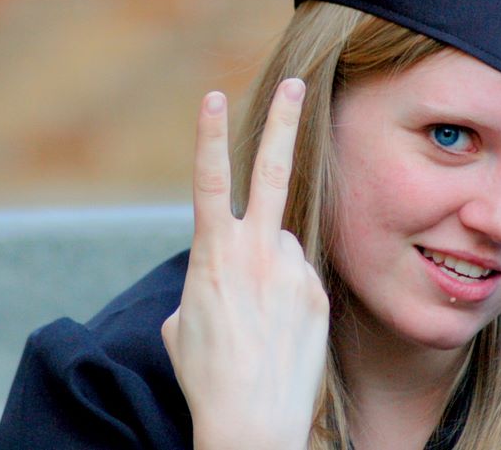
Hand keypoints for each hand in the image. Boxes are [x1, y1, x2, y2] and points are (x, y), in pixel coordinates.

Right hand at [161, 79, 329, 449]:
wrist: (252, 421)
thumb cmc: (205, 373)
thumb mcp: (182, 320)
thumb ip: (205, 277)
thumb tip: (229, 266)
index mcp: (212, 254)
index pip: (208, 180)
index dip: (209, 134)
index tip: (213, 94)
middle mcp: (256, 252)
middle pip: (271, 172)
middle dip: (283, 122)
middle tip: (298, 84)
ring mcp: (292, 270)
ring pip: (283, 242)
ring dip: (272, 263)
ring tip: (261, 316)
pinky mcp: (318, 291)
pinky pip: (302, 273)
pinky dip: (290, 289)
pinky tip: (281, 326)